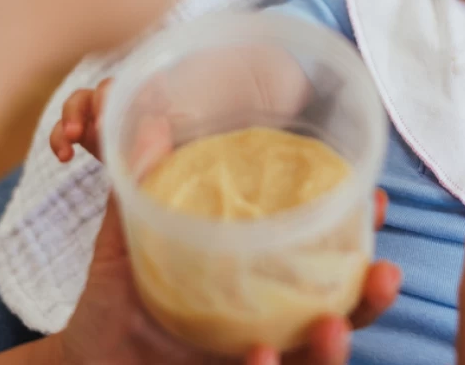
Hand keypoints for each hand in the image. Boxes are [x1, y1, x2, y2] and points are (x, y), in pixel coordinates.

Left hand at [47, 80, 400, 363]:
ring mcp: (249, 358)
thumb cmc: (113, 304)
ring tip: (330, 325)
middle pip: (336, 313)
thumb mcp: (124, 243)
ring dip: (332, 346)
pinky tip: (261, 354)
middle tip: (384, 271)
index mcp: (255, 283)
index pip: (318, 260)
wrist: (80, 363)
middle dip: (368, 296)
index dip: (353, 234)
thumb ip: (139, 190)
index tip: (374, 199)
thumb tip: (150, 124)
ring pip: (311, 359)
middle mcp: (264, 323)